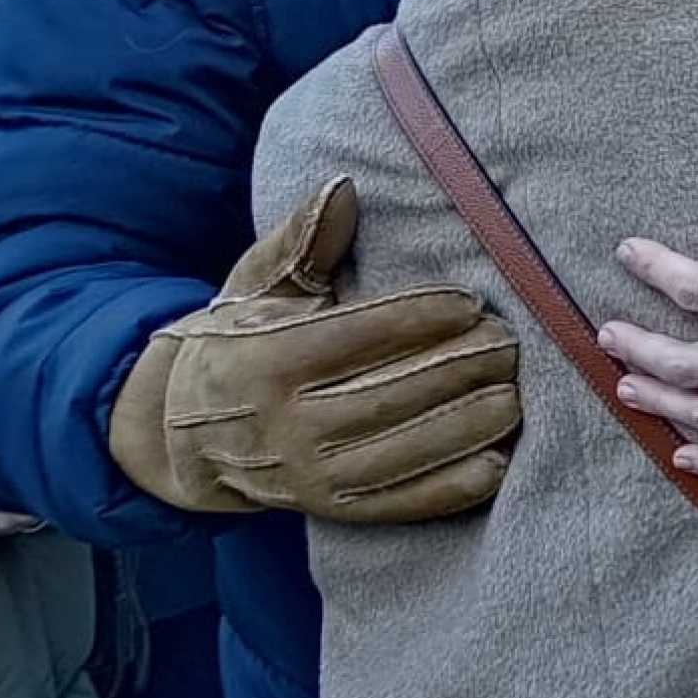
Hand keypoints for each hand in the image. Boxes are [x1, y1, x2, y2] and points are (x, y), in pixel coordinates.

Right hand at [107, 180, 519, 523]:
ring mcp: (305, 476)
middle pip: (383, 395)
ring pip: (398, 453)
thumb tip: (343, 187)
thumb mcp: (256, 285)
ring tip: (514, 395)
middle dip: (455, 368)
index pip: (351, 336)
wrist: (183, 434)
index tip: (470, 300)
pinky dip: (449, 488)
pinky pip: (396, 504)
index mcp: (262, 359)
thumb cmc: (238, 340)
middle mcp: (281, 424)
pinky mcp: (328, 509)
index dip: (416, 318)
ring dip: (465, 426)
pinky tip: (497, 463)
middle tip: (510, 343)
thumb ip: (301, 239)